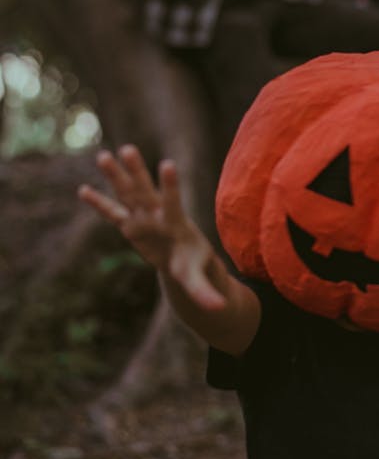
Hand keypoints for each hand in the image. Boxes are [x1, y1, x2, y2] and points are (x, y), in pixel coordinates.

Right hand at [78, 145, 225, 310]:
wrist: (184, 260)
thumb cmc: (193, 265)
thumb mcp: (198, 279)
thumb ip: (205, 292)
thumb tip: (217, 309)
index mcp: (175, 224)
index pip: (173, 202)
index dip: (170, 185)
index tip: (168, 164)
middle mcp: (157, 215)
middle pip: (145, 191)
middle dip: (137, 172)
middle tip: (128, 149)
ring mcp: (143, 218)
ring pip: (128, 194)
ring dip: (116, 176)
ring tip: (104, 155)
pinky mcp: (131, 225)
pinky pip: (112, 213)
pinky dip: (99, 203)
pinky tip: (83, 190)